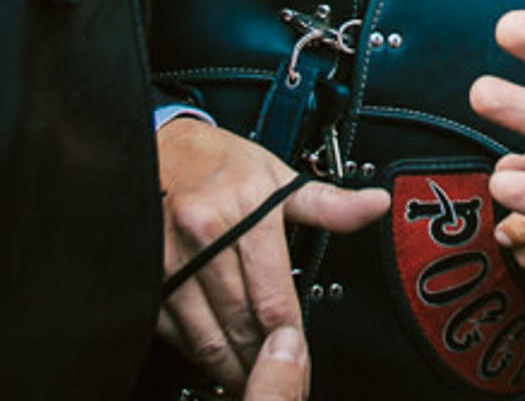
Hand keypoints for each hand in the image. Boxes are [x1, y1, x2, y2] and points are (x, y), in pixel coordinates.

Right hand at [156, 119, 388, 393]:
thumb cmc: (221, 162)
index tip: (301, 356)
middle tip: (280, 377)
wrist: (160, 146)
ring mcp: (172, 258)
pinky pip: (176, 330)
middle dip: (263, 357)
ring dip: (231, 365)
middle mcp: (207, 234)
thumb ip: (327, 203)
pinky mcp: (148, 276)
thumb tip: (375, 204)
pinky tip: (215, 358)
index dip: (290, 336)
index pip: (274, 295)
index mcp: (247, 209)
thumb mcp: (278, 174)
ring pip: (206, 335)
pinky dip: (197, 352)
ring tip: (251, 378)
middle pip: (241, 321)